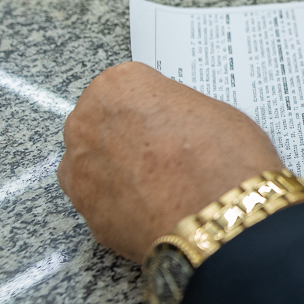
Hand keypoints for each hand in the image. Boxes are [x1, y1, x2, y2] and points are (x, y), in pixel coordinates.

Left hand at [58, 62, 284, 261]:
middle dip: (129, 138)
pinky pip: (104, 205)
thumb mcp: (215, 112)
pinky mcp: (86, 215)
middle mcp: (86, 123)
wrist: (221, 218)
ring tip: (162, 189)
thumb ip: (178, 113)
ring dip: (121, 173)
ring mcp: (79, 172)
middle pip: (103, 124)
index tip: (170, 122)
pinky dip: (124, 208)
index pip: (129, 88)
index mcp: (117, 85)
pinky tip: (155, 213)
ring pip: (96, 166)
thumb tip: (177, 127)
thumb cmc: (224, 158)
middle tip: (166, 155)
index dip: (155, 108)